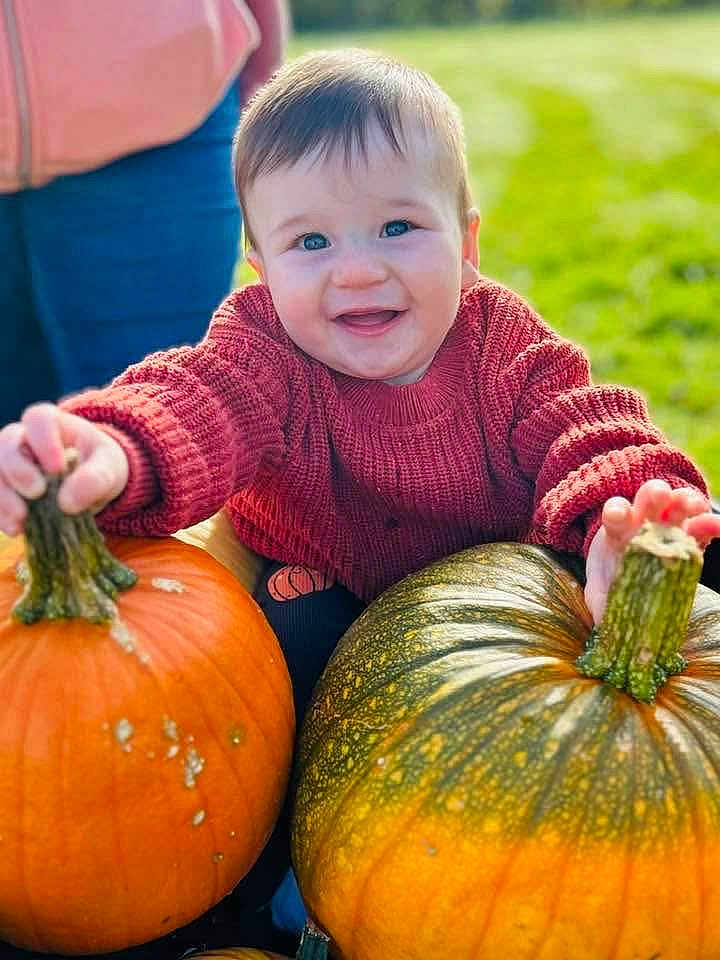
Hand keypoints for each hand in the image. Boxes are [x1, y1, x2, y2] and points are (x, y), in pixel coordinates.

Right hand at [0, 403, 128, 536]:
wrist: (92, 480)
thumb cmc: (99, 463)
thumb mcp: (108, 466)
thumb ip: (95, 478)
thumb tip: (67, 503)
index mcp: (51, 423)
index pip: (39, 419)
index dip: (44, 441)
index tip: (58, 468)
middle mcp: (22, 438)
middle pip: (6, 444)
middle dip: (18, 470)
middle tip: (38, 493)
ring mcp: (8, 462)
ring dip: (3, 497)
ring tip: (21, 520)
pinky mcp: (5, 487)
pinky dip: (1, 514)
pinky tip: (16, 530)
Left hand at [584, 479, 719, 623]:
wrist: (633, 576)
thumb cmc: (614, 579)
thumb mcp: (602, 592)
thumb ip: (601, 604)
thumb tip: (607, 622)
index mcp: (618, 531)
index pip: (616, 514)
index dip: (617, 511)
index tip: (619, 514)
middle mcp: (644, 521)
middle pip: (649, 499)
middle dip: (654, 494)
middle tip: (660, 494)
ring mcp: (670, 526)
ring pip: (679, 506)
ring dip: (686, 501)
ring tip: (693, 506)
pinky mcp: (691, 537)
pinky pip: (704, 527)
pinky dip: (712, 524)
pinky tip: (719, 527)